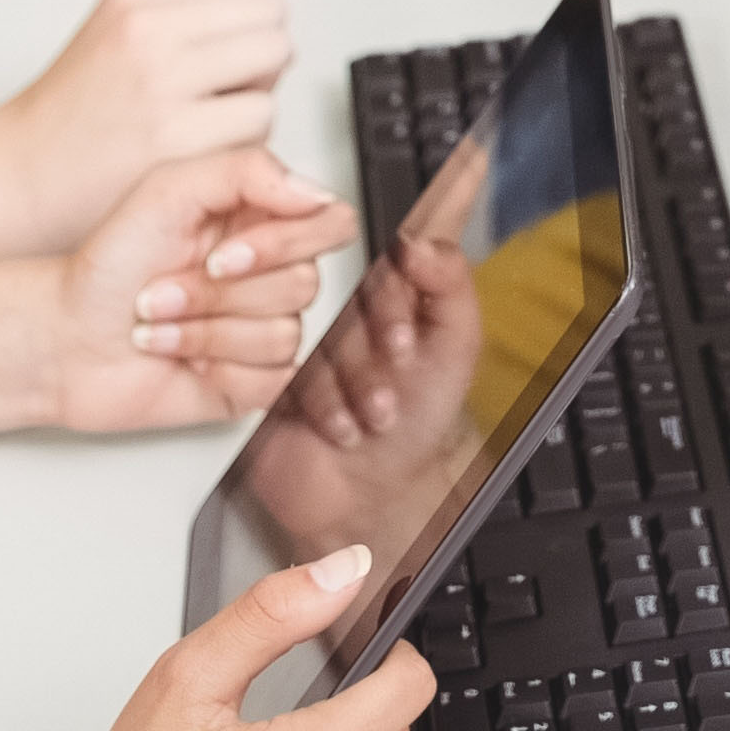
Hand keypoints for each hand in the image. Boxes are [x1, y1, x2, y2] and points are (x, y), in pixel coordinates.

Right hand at [0, 0, 297, 254]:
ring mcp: (161, 84)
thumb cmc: (71, 117)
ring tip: (210, 122)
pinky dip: (246, 139)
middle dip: (260, 54)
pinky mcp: (175, 142)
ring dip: (257, 97)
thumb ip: (184, 14)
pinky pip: (260, 121)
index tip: (225, 51)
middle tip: (223, 91)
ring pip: (273, 64)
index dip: (248, 18)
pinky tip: (205, 152)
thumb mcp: (115, 32)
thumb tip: (268, 19)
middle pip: (271, 16)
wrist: (15, 180)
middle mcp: (147, 31)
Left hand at [36, 148, 355, 435]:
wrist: (64, 337)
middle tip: (165, 287)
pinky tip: (180, 355)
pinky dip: (216, 367)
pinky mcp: (252, 380)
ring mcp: (260, 328)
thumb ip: (249, 171)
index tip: (222, 253)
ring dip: (205, 331)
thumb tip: (313, 192)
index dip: (285, 243)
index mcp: (257, 220)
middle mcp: (266, 274)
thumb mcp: (167, 188)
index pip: (331, 222)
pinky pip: (273, 380)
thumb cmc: (105, 267)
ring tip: (160, 322)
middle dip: (218, 293)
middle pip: (306, 283)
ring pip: (284, 334)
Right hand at [241, 233, 489, 562]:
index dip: (402, 279)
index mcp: (396, 285)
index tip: (409, 315)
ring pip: (320, 324)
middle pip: (352, 284)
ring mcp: (310, 331)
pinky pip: (283, 362)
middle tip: (398, 364)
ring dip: (354, 376)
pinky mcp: (274, 365)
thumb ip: (451, 286)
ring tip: (377, 409)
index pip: (396, 241)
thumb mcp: (455, 351)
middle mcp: (350, 301)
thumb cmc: (420, 420)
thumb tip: (417, 240)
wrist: (371, 491)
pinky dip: (320, 399)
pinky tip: (342, 422)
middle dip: (380, 332)